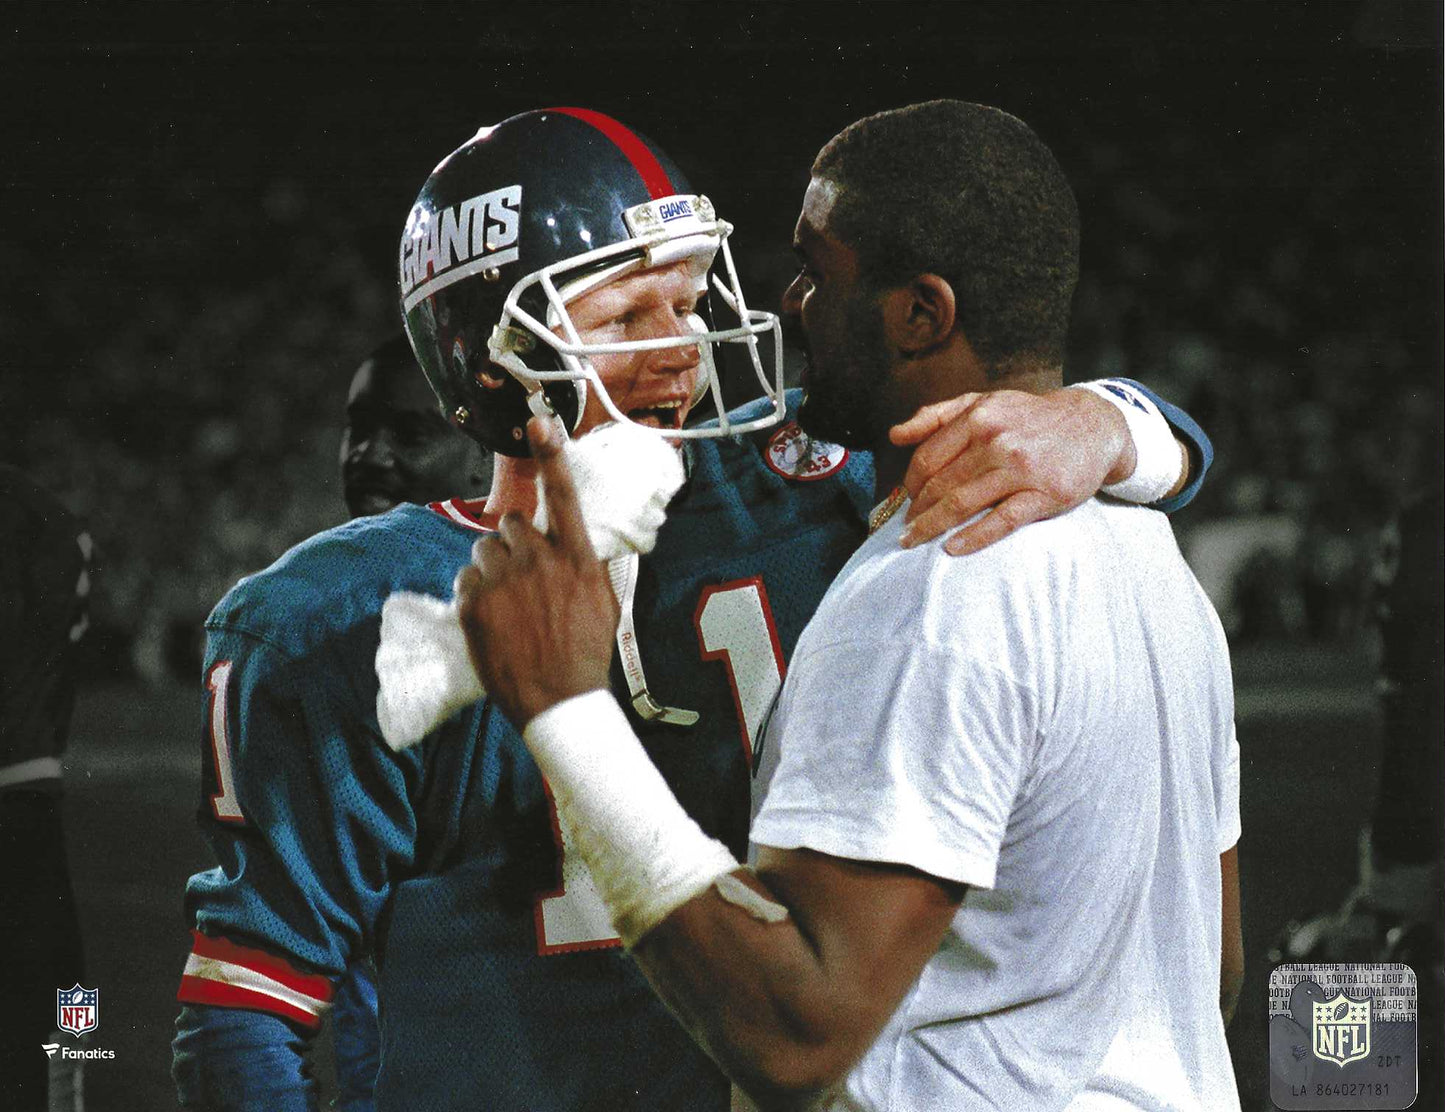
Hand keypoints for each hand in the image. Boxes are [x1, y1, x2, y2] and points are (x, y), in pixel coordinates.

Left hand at [456, 417, 619, 727]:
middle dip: (513, 543)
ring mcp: (505, 581)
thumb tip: (574, 545)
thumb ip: (585, 565)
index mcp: (576, 558)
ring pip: (484, 549)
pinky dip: (474, 594)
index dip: (551, 455)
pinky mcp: (475, 603)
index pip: (564, 495)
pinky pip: (466, 578)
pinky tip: (492, 619)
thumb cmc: (586, 653)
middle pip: (512, 524)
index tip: (538, 423)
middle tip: (522, 576)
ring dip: (492, 567)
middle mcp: (540, 560)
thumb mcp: (604, 602)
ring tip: (508, 602)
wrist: (560, 700)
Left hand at [888, 388, 1132, 555]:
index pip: (927, 458)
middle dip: (916, 511)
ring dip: (931, 527)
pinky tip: (952, 548)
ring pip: (963, 503)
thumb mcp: (984, 403)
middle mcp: (997, 441)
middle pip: (940, 484)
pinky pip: (1000, 521)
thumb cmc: (1029, 418)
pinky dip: (973, 537)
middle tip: (904, 530)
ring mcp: (1021, 469)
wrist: (1092, 425)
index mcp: (978, 417)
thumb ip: (937, 416)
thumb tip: (895, 435)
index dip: (909, 483)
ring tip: (913, 541)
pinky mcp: (1044, 495)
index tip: (904, 500)